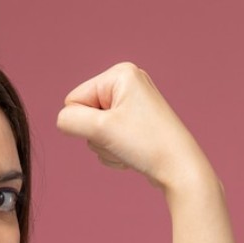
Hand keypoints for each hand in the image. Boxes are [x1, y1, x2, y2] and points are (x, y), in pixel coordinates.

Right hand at [56, 62, 210, 192]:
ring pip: (94, 130)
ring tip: (130, 149)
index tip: (112, 130)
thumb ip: (70, 120)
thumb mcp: (100, 130)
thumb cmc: (146, 144)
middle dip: (97, 135)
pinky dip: (115, 150)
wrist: (180, 169)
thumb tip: (63, 121)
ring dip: (106, 146)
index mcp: (120, 74)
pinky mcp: (136, 123)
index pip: (74, 99)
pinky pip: (108, 137)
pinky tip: (133, 154)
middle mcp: (128, 83)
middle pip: (84, 114)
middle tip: (123, 141)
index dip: (84, 122)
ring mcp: (133, 103)